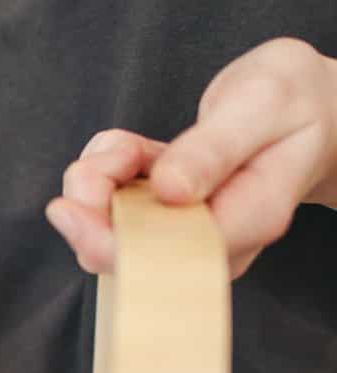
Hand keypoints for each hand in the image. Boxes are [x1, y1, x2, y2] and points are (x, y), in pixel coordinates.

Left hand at [47, 38, 336, 277]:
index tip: (73, 204)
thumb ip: (215, 149)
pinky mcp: (165, 220)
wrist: (311, 110)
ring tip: (127, 145)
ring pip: (112, 230)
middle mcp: (216, 241)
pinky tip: (128, 150)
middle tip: (103, 158)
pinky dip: (105, 173)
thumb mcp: (262, 105)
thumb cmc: (294, 104)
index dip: (109, 240)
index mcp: (251, 219)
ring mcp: (187, 235)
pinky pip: (114, 209)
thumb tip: (169, 191)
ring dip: (99, 182)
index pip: (169, 255)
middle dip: (94, 205)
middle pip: (128, 254)